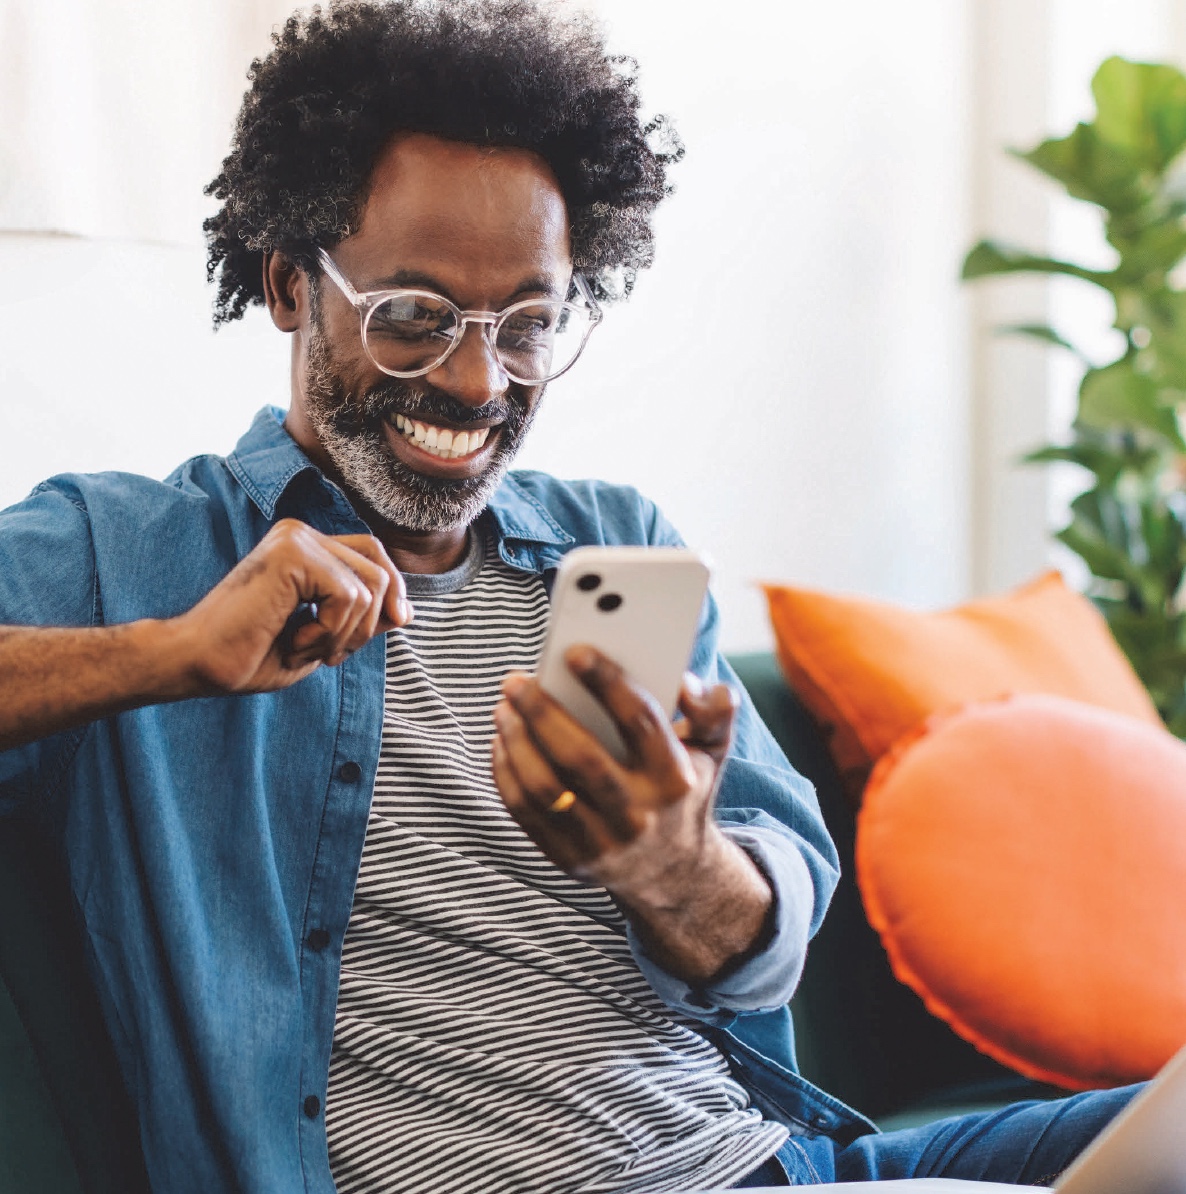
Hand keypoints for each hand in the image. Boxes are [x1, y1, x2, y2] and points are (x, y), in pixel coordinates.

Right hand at [171, 519, 411, 694]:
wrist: (199, 664)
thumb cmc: (251, 655)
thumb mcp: (323, 638)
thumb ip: (362, 618)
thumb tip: (407, 610)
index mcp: (305, 548)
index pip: (373, 553)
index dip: (394, 588)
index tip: (397, 621)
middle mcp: (301, 534)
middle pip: (379, 570)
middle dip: (369, 623)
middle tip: (329, 655)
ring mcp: (296, 539)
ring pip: (369, 587)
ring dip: (345, 634)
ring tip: (303, 648)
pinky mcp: (292, 553)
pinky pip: (348, 596)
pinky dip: (329, 632)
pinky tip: (293, 641)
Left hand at [491, 646, 771, 981]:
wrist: (673, 873)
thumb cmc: (683, 791)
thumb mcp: (711, 751)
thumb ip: (712, 710)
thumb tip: (687, 682)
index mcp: (675, 778)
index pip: (639, 721)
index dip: (607, 682)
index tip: (574, 651)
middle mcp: (639, 815)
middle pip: (581, 757)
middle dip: (542, 712)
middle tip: (516, 680)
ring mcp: (602, 843)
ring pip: (545, 788)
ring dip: (516, 741)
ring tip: (504, 706)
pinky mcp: (569, 859)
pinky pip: (525, 812)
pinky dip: (506, 771)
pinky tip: (503, 740)